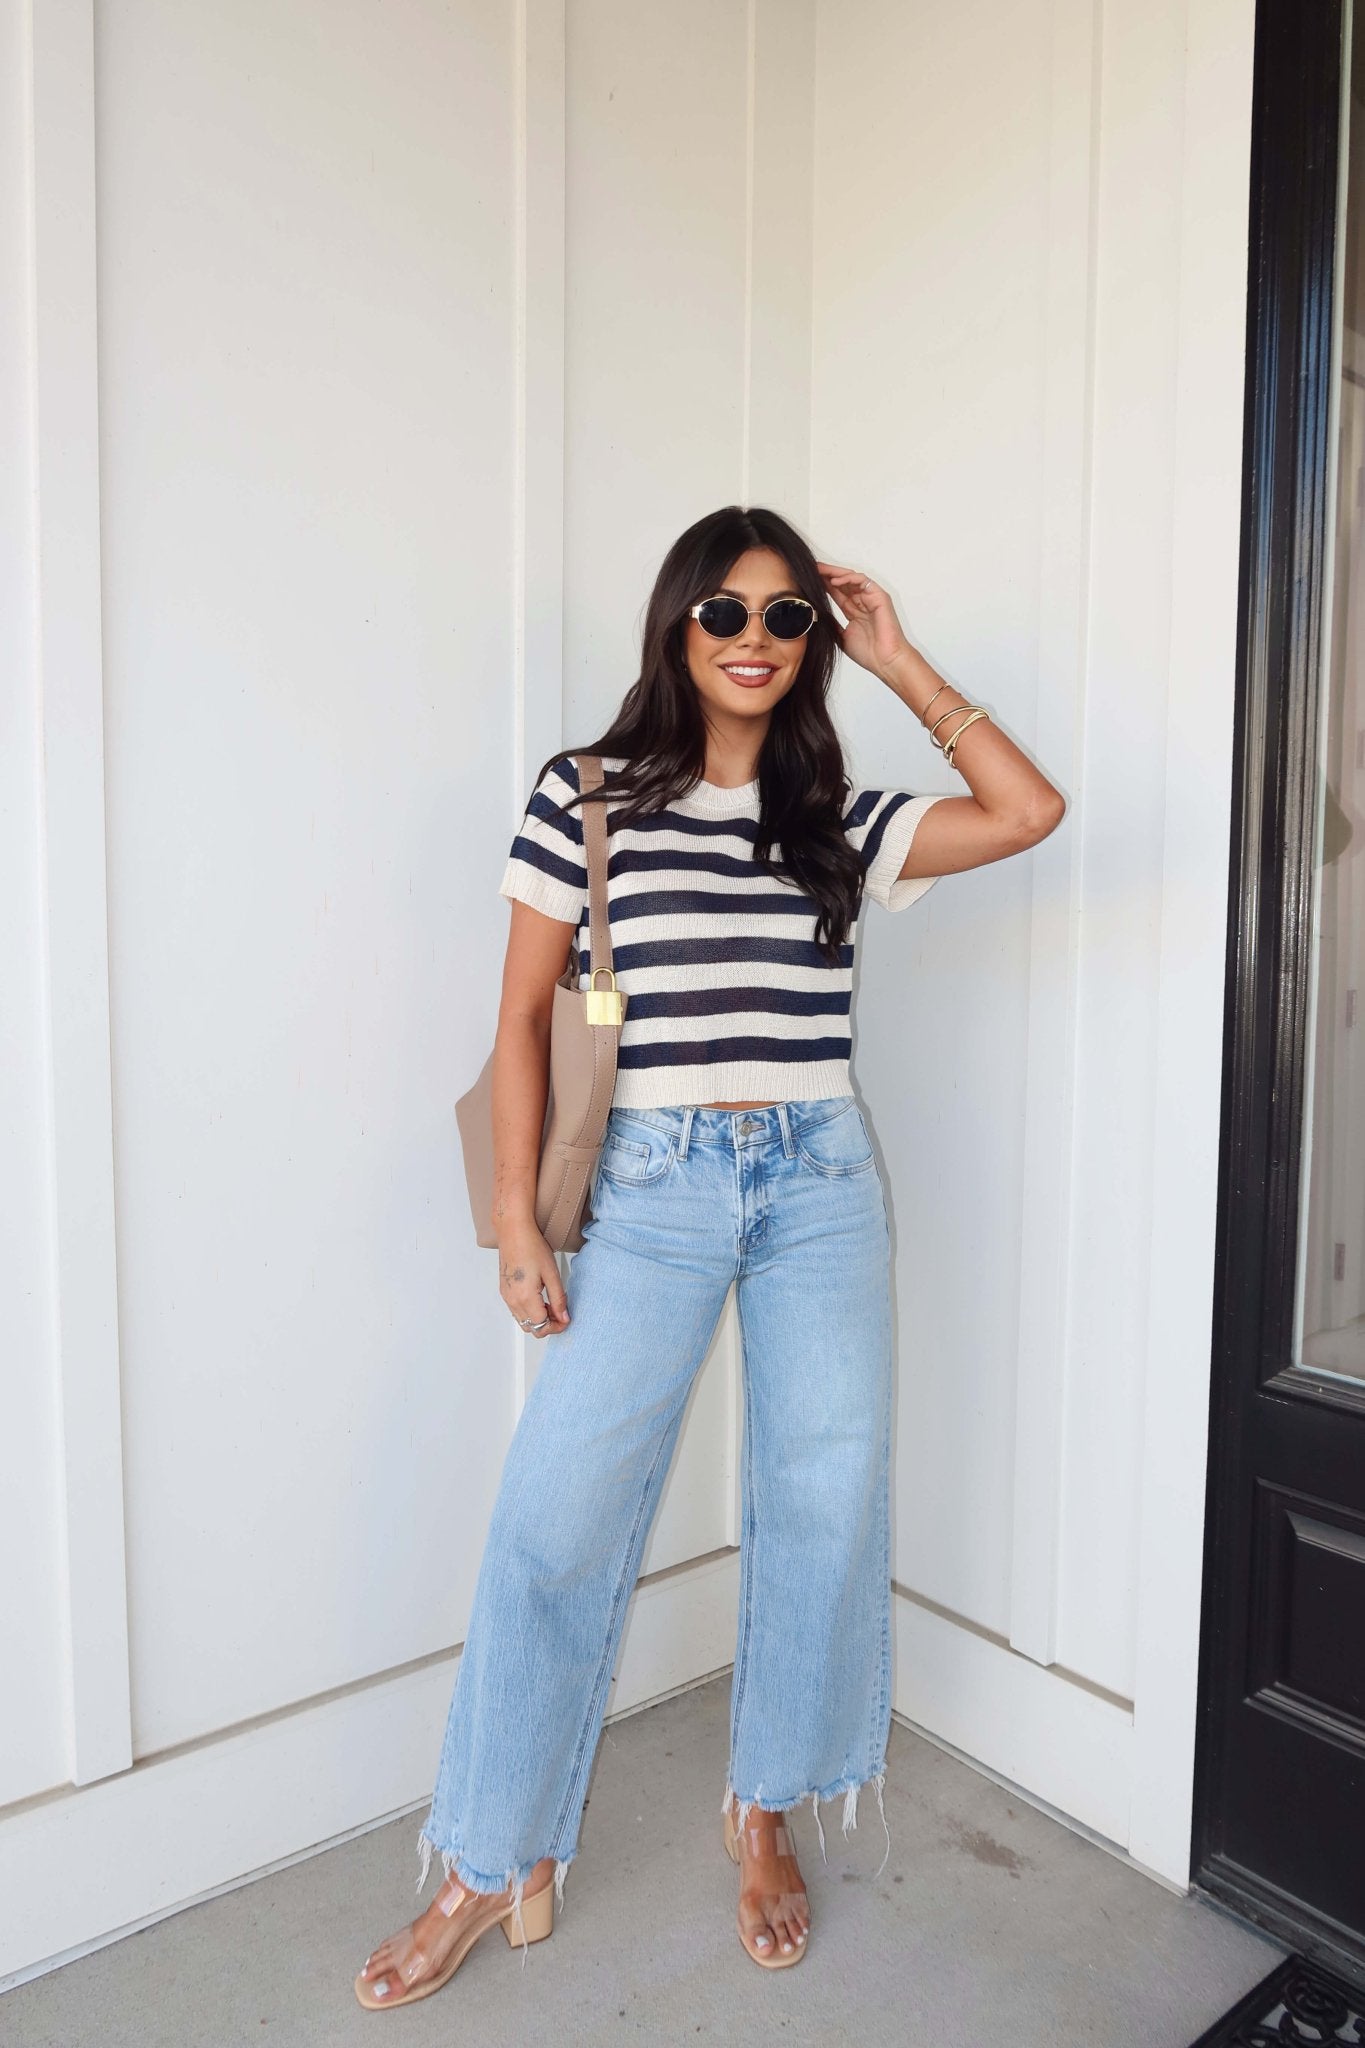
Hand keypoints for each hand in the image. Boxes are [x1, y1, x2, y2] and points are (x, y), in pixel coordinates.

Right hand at [497, 1224, 570, 1336]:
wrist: (513, 1231)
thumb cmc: (531, 1246)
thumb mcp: (552, 1274)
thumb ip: (559, 1299)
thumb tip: (564, 1317)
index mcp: (525, 1298)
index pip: (542, 1326)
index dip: (557, 1327)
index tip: (566, 1319)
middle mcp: (512, 1300)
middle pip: (531, 1328)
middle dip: (548, 1324)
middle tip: (560, 1311)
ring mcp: (506, 1296)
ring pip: (523, 1321)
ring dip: (538, 1318)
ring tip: (551, 1302)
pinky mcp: (504, 1291)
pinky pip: (517, 1311)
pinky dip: (529, 1311)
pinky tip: (539, 1297)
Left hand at [815, 561, 913, 682]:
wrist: (885, 662)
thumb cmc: (869, 653)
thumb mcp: (842, 637)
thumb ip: (832, 625)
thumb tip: (818, 616)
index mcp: (854, 611)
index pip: (837, 592)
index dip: (823, 584)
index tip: (808, 579)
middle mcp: (863, 602)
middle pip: (843, 582)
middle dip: (827, 574)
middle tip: (811, 568)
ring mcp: (871, 598)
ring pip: (852, 578)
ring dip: (836, 573)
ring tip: (820, 571)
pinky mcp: (879, 597)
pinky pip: (863, 581)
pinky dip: (849, 579)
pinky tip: (835, 581)